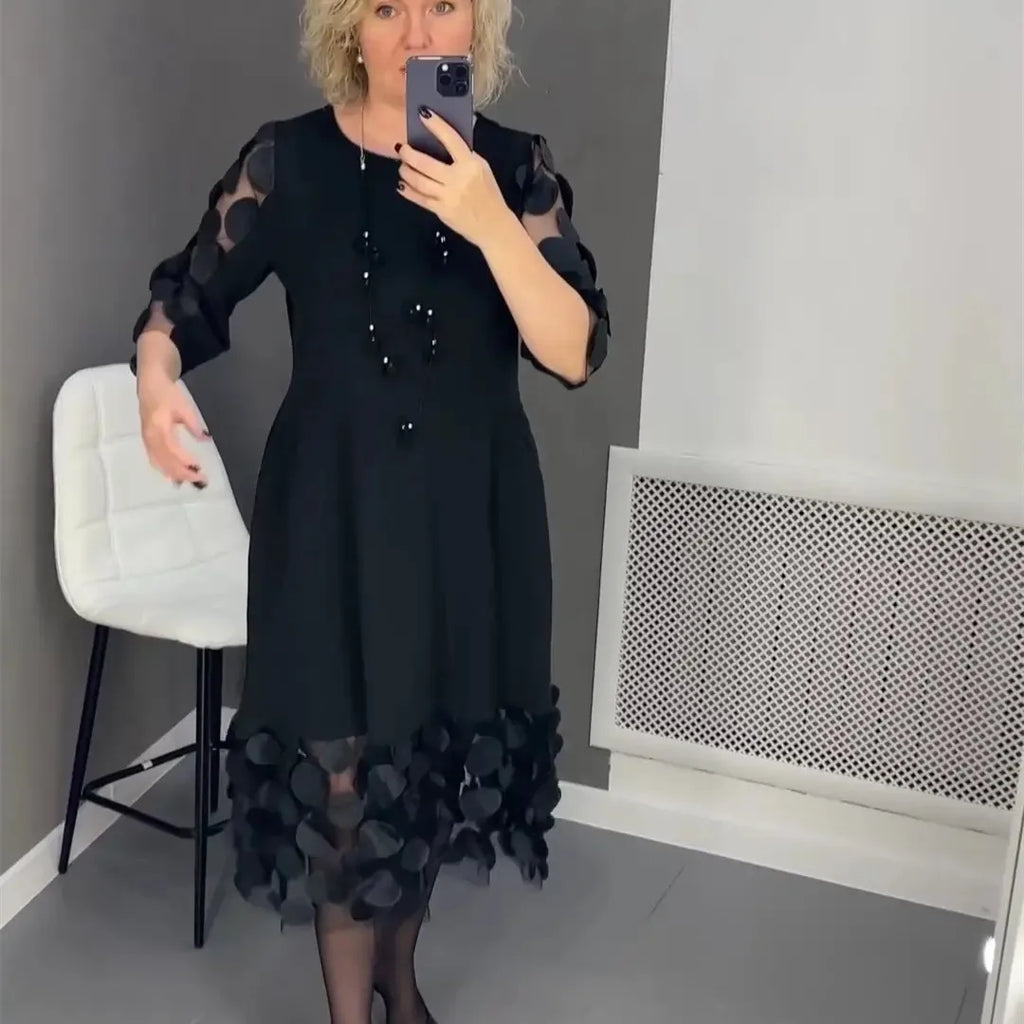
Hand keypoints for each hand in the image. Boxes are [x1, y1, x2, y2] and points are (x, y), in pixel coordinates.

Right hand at [137, 368, 208, 486]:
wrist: (150, 386)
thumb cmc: (168, 395)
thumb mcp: (184, 407)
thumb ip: (194, 425)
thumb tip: (205, 439)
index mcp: (159, 427)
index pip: (172, 450)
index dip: (185, 462)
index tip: (199, 469)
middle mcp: (150, 437)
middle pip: (166, 461)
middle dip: (183, 473)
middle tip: (200, 480)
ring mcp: (147, 440)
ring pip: (159, 463)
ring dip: (175, 474)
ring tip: (190, 482)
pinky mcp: (147, 442)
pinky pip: (155, 460)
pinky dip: (166, 470)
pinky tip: (176, 477)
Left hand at [396, 109, 512, 248]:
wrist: (493, 225)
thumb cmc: (489, 195)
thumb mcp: (483, 168)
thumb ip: (466, 155)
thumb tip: (448, 137)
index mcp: (471, 165)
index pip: (451, 139)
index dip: (436, 125)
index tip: (423, 114)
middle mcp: (458, 179)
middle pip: (425, 163)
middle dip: (409, 154)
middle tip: (402, 148)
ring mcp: (448, 196)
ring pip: (419, 181)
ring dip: (406, 171)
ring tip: (402, 166)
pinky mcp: (441, 211)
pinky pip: (420, 199)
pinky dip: (408, 191)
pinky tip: (402, 185)